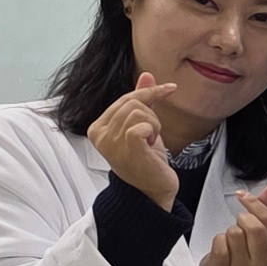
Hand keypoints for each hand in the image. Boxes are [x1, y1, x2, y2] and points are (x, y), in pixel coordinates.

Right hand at [88, 75, 179, 206]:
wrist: (151, 190)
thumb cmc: (146, 161)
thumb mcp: (143, 125)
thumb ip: (142, 100)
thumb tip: (147, 75)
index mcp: (97, 127)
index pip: (125, 98)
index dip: (149, 93)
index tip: (169, 89)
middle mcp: (99, 134)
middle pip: (133, 102)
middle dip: (152, 115)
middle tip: (152, 136)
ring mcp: (111, 142)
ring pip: (139, 111)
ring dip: (154, 125)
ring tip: (150, 143)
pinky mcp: (126, 148)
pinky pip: (142, 124)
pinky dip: (153, 132)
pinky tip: (150, 146)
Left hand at [196, 185, 266, 265]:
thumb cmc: (245, 256)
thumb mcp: (260, 234)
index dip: (256, 204)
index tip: (244, 196)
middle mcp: (264, 264)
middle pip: (254, 228)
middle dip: (243, 220)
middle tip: (239, 225)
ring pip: (235, 234)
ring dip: (229, 232)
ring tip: (231, 241)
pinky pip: (220, 244)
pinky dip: (218, 241)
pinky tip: (221, 249)